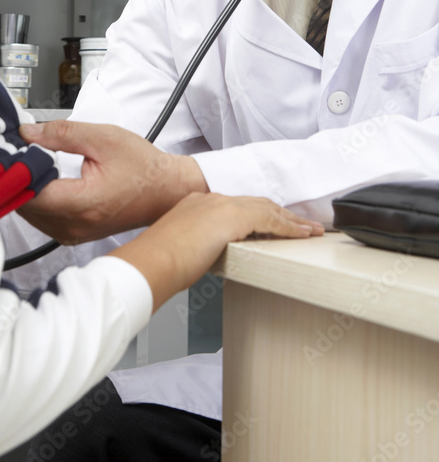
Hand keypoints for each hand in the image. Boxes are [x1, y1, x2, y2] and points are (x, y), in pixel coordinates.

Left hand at [18, 120, 207, 242]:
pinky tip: (42, 180)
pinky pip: (42, 219)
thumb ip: (60, 133)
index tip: (10, 151)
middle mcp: (75, 226)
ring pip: (30, 214)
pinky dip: (37, 200)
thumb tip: (27, 133)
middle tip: (18, 151)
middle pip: (24, 205)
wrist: (167, 191)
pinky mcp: (74, 235)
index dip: (15, 171)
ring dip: (26, 189)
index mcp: (82, 204)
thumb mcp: (102, 138)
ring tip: (31, 163)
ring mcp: (74, 234)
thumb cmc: (143, 167)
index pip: (28, 193)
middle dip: (18, 178)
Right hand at [113, 192, 323, 311]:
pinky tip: (302, 234)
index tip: (273, 224)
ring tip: (309, 230)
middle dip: (280, 214)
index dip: (259, 214)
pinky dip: (289, 227)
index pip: (237, 206)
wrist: (153, 261)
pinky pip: (271, 220)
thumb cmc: (159, 262)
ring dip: (290, 220)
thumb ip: (196, 247)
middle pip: (255, 203)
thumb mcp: (180, 249)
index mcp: (196, 204)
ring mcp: (222, 205)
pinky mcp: (233, 217)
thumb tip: (202, 259)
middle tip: (300, 224)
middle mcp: (210, 199)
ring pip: (267, 208)